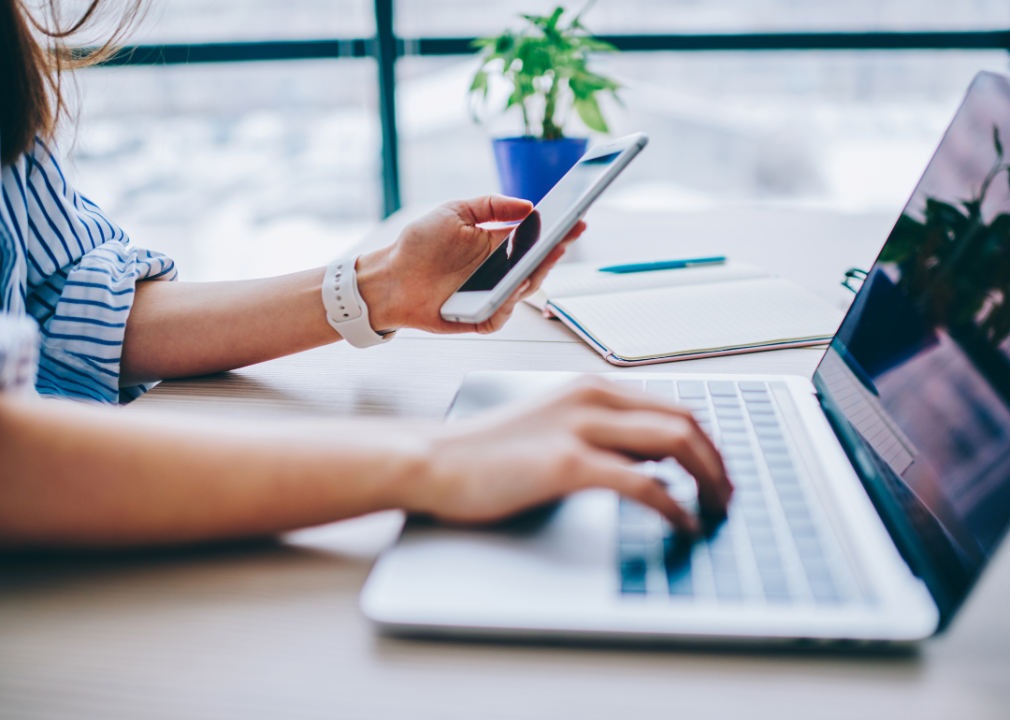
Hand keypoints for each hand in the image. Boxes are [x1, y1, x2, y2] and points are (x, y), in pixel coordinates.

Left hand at [355, 195, 584, 334]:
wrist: (390, 277)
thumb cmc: (419, 245)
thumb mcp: (455, 212)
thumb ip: (491, 205)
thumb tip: (528, 205)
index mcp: (498, 244)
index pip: (536, 238)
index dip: (558, 230)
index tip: (576, 218)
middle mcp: (499, 271)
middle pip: (537, 265)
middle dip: (554, 251)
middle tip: (565, 238)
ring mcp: (492, 295)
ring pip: (524, 290)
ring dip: (535, 275)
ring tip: (544, 257)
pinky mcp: (480, 317)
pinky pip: (502, 314)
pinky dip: (509, 304)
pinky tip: (512, 289)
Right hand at [404, 376, 731, 532]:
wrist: (436, 460)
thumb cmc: (488, 451)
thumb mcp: (555, 426)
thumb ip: (601, 433)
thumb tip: (652, 459)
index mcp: (592, 388)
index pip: (673, 407)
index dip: (707, 442)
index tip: (719, 472)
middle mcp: (593, 398)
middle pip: (685, 421)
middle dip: (718, 460)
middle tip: (728, 495)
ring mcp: (581, 428)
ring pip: (675, 443)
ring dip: (708, 479)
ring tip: (716, 510)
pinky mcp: (568, 463)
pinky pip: (643, 483)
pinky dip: (674, 505)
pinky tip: (682, 523)